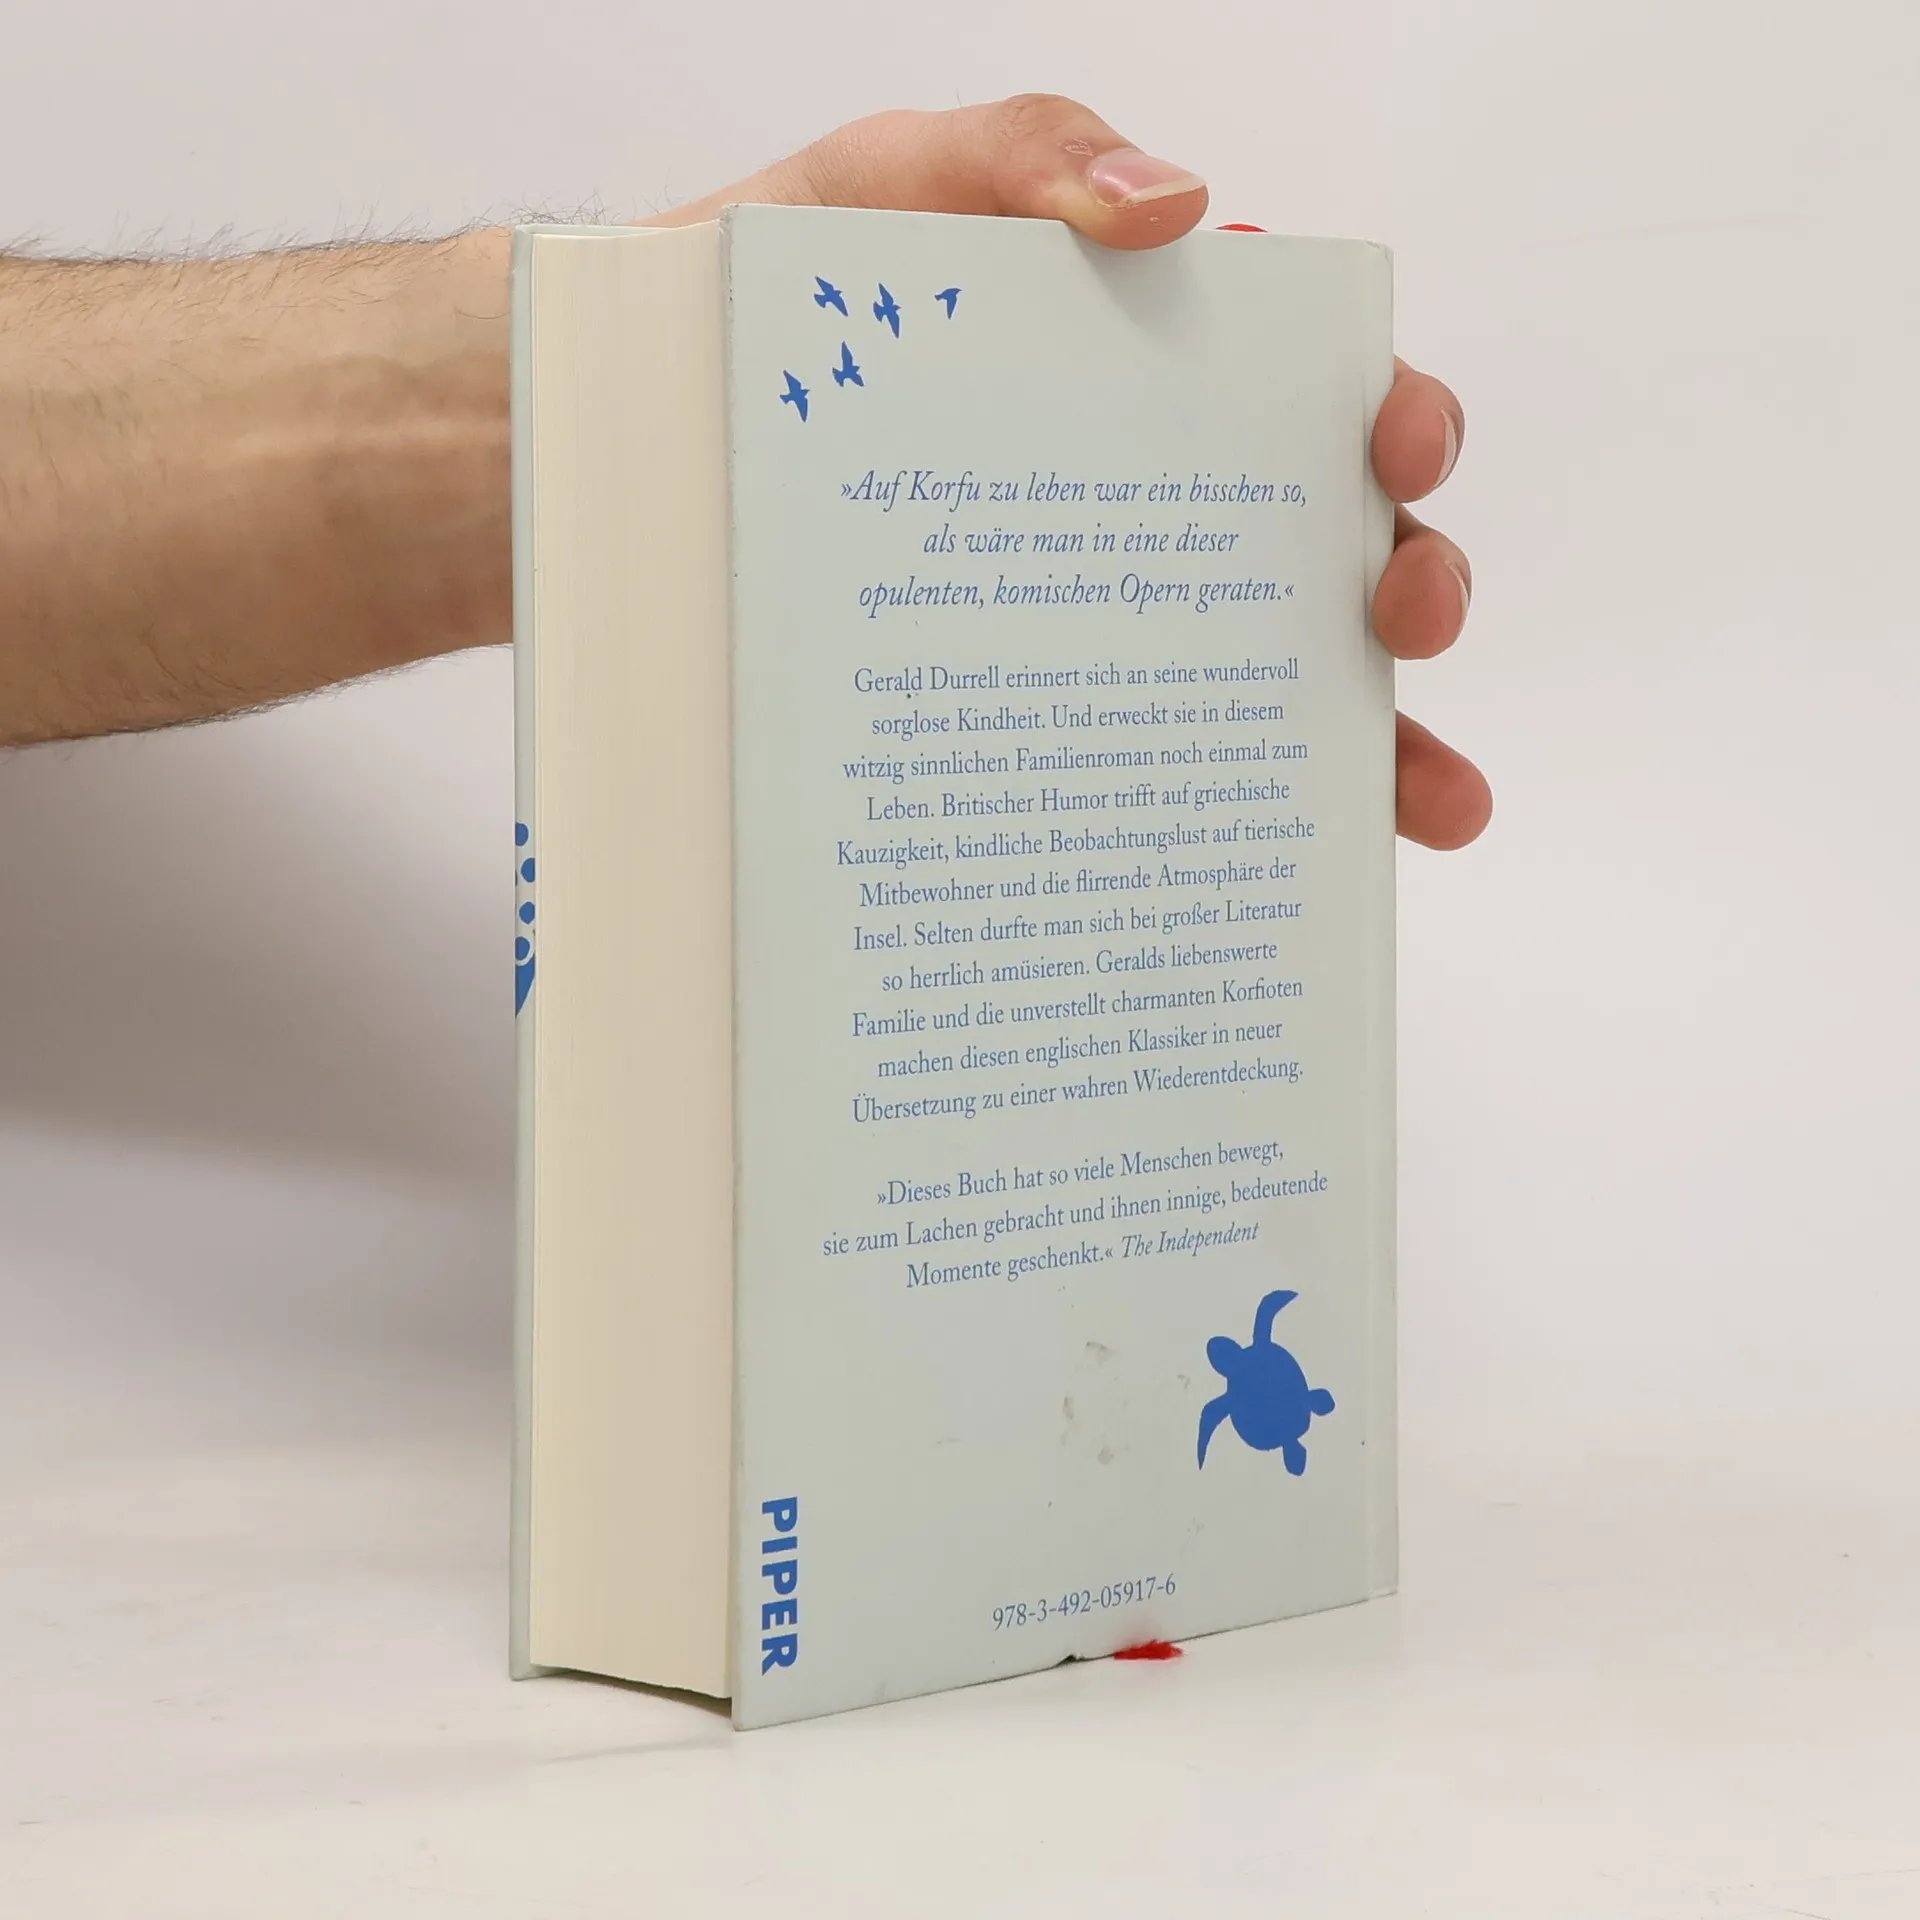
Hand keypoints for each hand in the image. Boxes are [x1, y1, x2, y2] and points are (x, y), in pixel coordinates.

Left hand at [650, 94, 1490, 850]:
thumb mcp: (881, 192)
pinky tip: (1272, 883)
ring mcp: (1100, 632)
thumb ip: (1022, 156)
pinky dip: (1227, 835)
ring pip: (1279, 693)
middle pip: (1334, 552)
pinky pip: (1149, 789)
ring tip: (1426, 798)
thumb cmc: (766, 312)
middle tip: (1403, 614)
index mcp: (1150, 385)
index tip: (1395, 448)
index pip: (1314, 401)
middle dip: (1412, 582)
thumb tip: (1180, 208)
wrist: (622, 444)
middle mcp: (1150, 517)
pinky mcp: (1032, 729)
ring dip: (1381, 745)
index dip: (1394, 419)